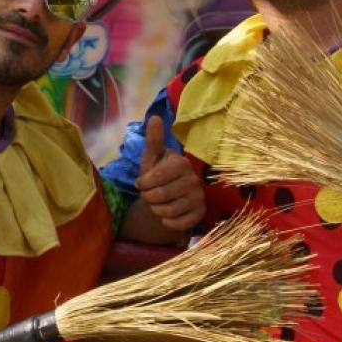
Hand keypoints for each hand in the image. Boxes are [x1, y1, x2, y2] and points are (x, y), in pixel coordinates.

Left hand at [135, 114, 205, 232]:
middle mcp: (194, 179)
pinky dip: (167, 222)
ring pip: (169, 211)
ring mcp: (199, 197)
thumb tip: (155, 117)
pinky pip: (179, 223)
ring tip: (156, 205)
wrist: (168, 199)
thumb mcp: (151, 158)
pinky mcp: (200, 213)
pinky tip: (166, 216)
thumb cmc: (157, 176)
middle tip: (148, 196)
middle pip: (161, 195)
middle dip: (148, 198)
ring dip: (156, 211)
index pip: (157, 177)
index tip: (140, 183)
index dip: (144, 183)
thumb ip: (153, 140)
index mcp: (181, 163)